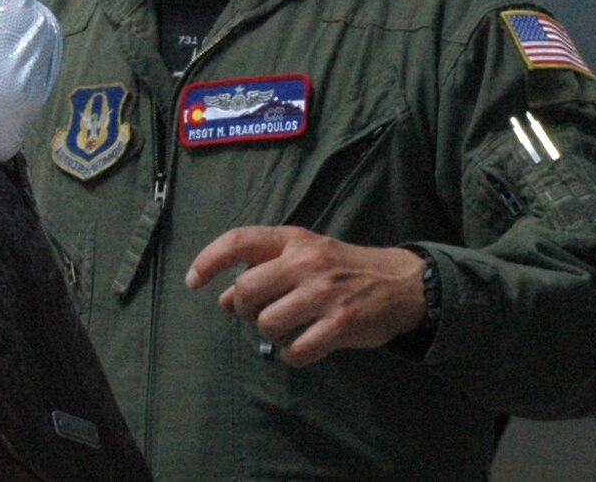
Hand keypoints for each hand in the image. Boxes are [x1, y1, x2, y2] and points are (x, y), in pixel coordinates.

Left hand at [185, 225, 425, 366]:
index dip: (208, 260)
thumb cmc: (342, 269)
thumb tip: (223, 298)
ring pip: (268, 323)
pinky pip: (296, 351)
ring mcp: (324, 294)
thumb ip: (264, 270)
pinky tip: (299, 348)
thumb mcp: (303, 256)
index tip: (193, 281)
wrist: (402, 283)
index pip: (238, 241)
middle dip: (244, 308)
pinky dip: (291, 355)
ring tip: (287, 329)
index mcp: (293, 240)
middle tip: (258, 313)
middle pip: (247, 290)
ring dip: (270, 333)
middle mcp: (306, 262)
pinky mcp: (341, 325)